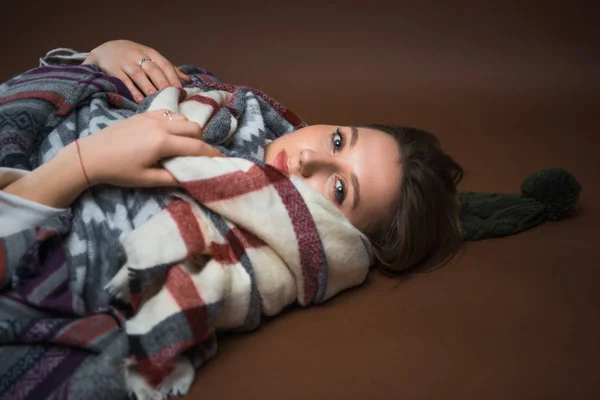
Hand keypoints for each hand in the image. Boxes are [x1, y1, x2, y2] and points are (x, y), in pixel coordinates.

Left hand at [76, 110, 222, 187]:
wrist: (91, 155)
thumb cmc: (119, 171)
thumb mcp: (147, 180)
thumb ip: (173, 178)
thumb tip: (192, 178)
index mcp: (163, 143)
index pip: (196, 147)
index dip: (212, 154)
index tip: (222, 160)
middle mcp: (161, 125)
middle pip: (194, 128)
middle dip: (202, 141)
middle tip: (201, 154)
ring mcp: (152, 117)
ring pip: (183, 119)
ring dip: (190, 131)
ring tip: (186, 144)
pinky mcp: (144, 113)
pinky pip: (169, 114)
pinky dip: (177, 123)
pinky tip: (171, 134)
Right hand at [83, 40, 191, 102]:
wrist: (104, 50)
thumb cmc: (133, 56)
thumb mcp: (150, 57)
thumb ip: (168, 68)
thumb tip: (187, 80)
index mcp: (151, 53)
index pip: (165, 65)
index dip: (173, 78)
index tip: (181, 91)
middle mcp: (139, 56)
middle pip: (154, 71)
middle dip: (164, 85)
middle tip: (172, 98)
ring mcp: (126, 63)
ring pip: (140, 76)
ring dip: (150, 89)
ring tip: (158, 100)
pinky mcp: (115, 70)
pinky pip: (126, 82)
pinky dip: (133, 91)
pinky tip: (140, 100)